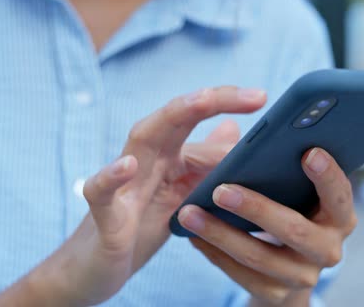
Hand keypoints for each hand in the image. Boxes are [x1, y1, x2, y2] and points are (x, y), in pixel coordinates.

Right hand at [0, 87, 265, 306]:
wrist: (101, 266)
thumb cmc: (144, 224)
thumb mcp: (184, 192)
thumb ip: (205, 162)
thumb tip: (235, 130)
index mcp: (169, 154)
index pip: (198, 121)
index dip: (228, 105)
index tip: (262, 97)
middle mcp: (147, 159)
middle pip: (175, 118)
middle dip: (211, 100)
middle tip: (255, 96)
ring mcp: (123, 183)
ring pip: (140, 140)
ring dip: (170, 118)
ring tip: (202, 102)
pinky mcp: (104, 215)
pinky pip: (100, 192)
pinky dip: (110, 177)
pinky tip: (127, 166)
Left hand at [178, 148, 357, 305]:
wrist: (288, 265)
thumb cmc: (290, 210)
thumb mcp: (294, 191)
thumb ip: (278, 161)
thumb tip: (230, 127)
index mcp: (339, 215)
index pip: (340, 194)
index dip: (327, 175)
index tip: (307, 152)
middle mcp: (328, 249)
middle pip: (294, 230)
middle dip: (256, 208)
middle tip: (221, 189)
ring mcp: (303, 276)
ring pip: (259, 256)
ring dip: (220, 233)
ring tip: (189, 212)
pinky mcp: (276, 294)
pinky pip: (241, 275)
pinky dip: (215, 253)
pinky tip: (193, 235)